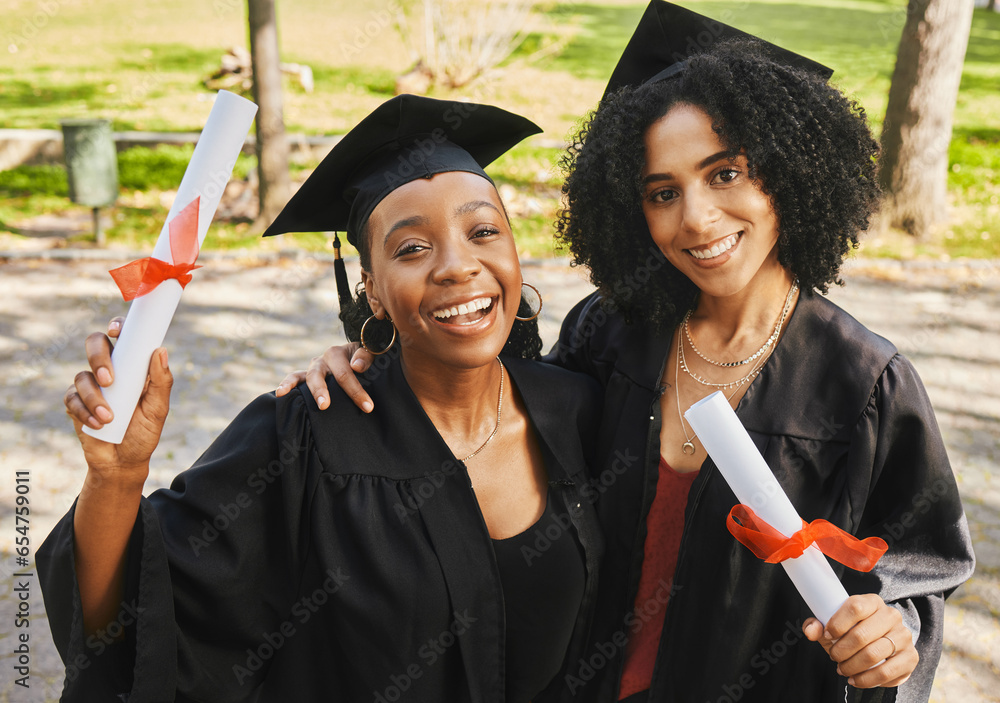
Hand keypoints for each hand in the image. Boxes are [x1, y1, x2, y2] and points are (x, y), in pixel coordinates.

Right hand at [63, 318, 172, 476]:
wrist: (124, 463)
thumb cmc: (144, 433)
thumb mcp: (158, 409)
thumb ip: (161, 382)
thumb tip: (160, 351)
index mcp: (132, 366)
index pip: (123, 337)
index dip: (118, 326)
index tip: (117, 331)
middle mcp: (110, 370)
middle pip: (95, 344)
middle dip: (99, 357)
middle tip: (110, 379)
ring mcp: (91, 386)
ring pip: (82, 375)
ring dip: (94, 397)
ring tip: (109, 418)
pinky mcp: (75, 404)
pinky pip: (72, 398)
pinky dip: (84, 412)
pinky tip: (98, 425)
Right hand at [275, 342, 374, 412]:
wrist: (360, 355)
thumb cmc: (366, 357)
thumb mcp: (371, 351)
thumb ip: (366, 355)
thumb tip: (356, 366)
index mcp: (337, 353)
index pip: (345, 373)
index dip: (356, 391)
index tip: (367, 407)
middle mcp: (323, 360)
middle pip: (319, 376)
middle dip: (322, 391)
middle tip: (325, 406)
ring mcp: (314, 368)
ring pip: (305, 377)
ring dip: (306, 391)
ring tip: (304, 404)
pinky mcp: (308, 377)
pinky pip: (295, 378)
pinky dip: (287, 384)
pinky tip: (280, 393)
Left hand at [803, 594, 916, 688]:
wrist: (881, 642)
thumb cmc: (853, 630)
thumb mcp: (834, 625)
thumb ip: (818, 625)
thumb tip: (811, 630)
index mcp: (872, 601)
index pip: (855, 607)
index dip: (837, 624)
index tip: (827, 635)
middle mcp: (891, 615)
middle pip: (862, 635)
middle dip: (841, 651)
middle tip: (834, 657)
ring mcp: (903, 636)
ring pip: (873, 655)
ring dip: (852, 666)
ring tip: (842, 669)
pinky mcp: (910, 657)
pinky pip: (887, 672)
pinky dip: (867, 680)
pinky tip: (856, 680)